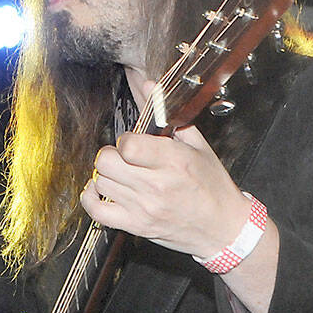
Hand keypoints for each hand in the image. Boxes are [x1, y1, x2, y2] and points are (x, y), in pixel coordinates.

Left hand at [81, 125, 249, 257]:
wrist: (222, 227)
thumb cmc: (212, 186)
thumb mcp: (197, 145)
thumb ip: (167, 116)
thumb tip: (148, 85)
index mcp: (173, 161)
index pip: (127, 145)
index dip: (126, 140)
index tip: (134, 143)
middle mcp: (156, 185)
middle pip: (107, 163)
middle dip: (112, 155)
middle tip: (124, 158)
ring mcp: (144, 208)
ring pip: (101, 182)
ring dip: (106, 175)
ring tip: (121, 175)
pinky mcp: (136, 225)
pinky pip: (96, 211)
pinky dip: (90, 198)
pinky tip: (99, 190)